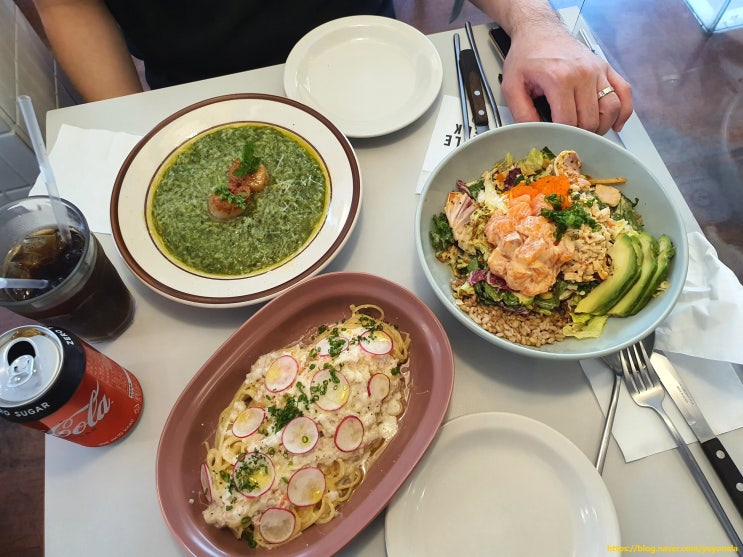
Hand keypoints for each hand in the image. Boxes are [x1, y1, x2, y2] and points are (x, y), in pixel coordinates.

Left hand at [501, 25, 632, 134]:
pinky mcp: (605, 68)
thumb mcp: (512, 86)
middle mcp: (583, 74)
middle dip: (580, 135)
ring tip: (588, 134)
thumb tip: (535, 135)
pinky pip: (624, 92)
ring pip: (611, 109)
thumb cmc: (527, 56)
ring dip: (601, 128)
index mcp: (559, 79)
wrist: (539, 31)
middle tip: (569, 139)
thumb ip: (521, 113)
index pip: (568, 122)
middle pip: (590, 120)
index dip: (562, 136)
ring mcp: (597, 70)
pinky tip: (615, 124)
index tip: (555, 140)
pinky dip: (624, 111)